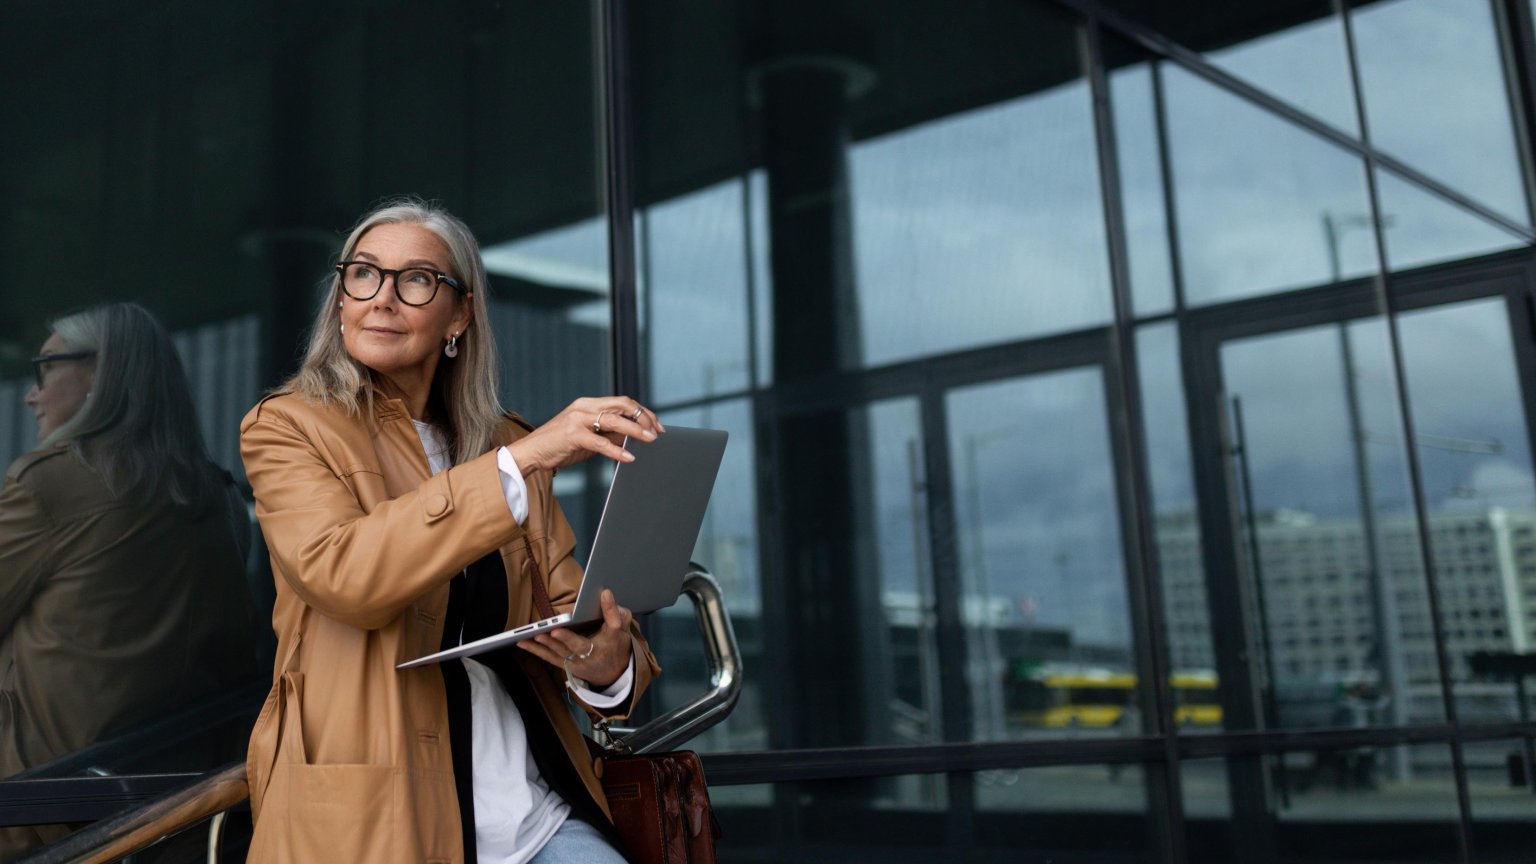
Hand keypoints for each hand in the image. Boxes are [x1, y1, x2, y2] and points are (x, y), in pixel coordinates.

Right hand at [507, 396, 664, 474]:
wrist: (531, 452)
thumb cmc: (559, 445)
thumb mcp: (588, 436)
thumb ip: (608, 433)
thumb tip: (633, 436)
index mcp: (589, 404)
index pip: (622, 402)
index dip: (643, 412)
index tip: (656, 425)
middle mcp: (584, 407)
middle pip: (622, 405)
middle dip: (644, 417)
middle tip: (657, 432)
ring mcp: (577, 419)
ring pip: (614, 420)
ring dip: (636, 430)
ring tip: (650, 440)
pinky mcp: (572, 435)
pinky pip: (600, 442)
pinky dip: (616, 450)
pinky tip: (628, 457)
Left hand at [520, 588, 633, 688]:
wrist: (613, 674)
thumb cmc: (616, 645)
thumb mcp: (622, 628)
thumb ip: (615, 611)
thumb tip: (605, 593)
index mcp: (610, 640)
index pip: (613, 624)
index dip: (609, 610)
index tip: (603, 593)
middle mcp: (594, 654)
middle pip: (579, 645)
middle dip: (566, 639)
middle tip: (554, 630)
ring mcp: (578, 663)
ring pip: (561, 653)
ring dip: (547, 644)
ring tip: (535, 635)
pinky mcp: (565, 666)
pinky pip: (549, 658)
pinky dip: (536, 650)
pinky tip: (522, 642)